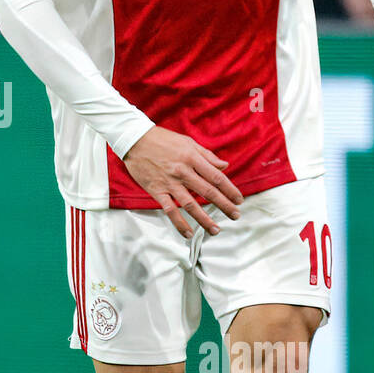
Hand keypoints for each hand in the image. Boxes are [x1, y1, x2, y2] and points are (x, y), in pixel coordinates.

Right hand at [122, 126, 242, 237]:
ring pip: (191, 205)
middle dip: (224, 206)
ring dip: (204, 219)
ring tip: (215, 230)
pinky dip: (179, 223)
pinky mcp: (157, 190)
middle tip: (236, 216)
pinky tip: (189, 233)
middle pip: (208, 192)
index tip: (239, 200)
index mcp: (192, 158)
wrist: (134, 140)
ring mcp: (169, 182)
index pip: (217, 177)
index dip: (230, 190)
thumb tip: (225, 166)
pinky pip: (170, 210)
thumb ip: (207, 155)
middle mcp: (183, 171)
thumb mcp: (187, 142)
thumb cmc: (162, 139)